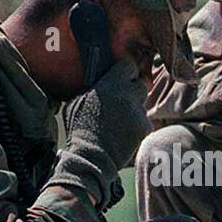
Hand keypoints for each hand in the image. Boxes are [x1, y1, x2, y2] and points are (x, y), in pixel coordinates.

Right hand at [50, 59, 149, 208]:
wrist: (91, 156)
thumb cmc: (79, 129)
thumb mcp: (76, 102)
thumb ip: (90, 88)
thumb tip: (96, 80)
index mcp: (110, 84)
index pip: (129, 65)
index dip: (126, 72)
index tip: (122, 77)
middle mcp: (127, 95)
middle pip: (140, 84)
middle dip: (133, 91)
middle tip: (123, 101)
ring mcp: (138, 112)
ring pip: (142, 105)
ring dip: (134, 110)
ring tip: (119, 122)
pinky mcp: (144, 127)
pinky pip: (144, 122)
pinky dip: (137, 127)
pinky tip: (124, 134)